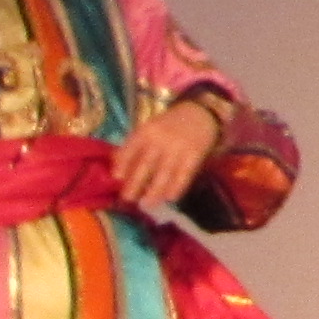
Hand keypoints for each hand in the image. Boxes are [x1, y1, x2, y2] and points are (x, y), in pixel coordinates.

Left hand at [109, 91, 229, 211]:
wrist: (201, 113)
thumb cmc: (169, 124)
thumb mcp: (149, 128)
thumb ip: (134, 145)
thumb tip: (117, 167)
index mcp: (146, 131)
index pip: (129, 150)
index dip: (122, 165)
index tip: (117, 178)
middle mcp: (160, 140)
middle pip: (145, 166)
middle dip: (135, 184)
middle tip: (128, 198)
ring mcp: (178, 148)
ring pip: (164, 174)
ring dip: (154, 192)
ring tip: (147, 204)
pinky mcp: (194, 156)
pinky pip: (183, 176)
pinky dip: (176, 188)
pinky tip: (170, 197)